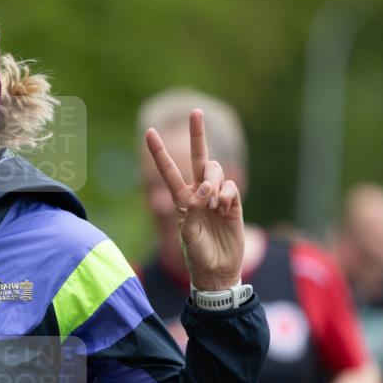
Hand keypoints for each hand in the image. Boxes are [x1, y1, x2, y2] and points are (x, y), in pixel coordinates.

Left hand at [145, 110, 243, 290]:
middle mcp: (198, 193)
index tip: (149, 132)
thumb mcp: (188, 233)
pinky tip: (224, 209)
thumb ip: (193, 209)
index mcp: (181, 199)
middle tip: (195, 112)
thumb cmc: (197, 255)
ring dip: (213, 182)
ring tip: (212, 203)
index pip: (169, 171)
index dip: (159, 152)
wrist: (218, 270)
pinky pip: (230, 187)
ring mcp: (217, 197)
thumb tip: (205, 188)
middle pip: (199, 158)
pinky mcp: (233, 204)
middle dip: (197, 135)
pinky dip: (226, 195)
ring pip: (215, 172)